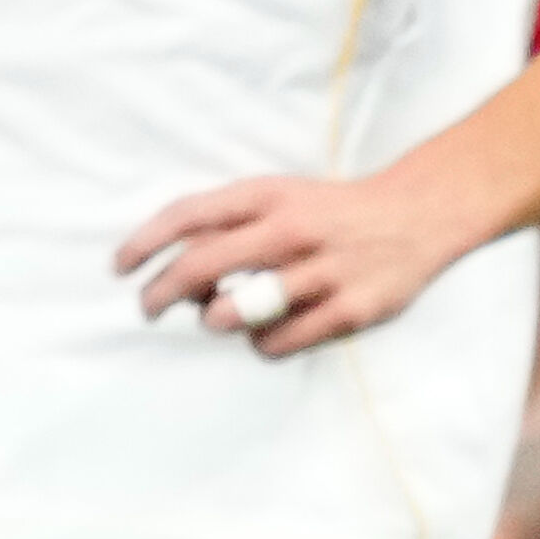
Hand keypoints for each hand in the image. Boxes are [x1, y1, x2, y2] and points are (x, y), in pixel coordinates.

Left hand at [120, 169, 483, 355]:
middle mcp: (292, 229)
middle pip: (201, 266)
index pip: (188, 215)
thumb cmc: (333, 211)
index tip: (120, 266)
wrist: (419, 214)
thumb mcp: (282, 196)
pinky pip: (277, 342)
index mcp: (270, 195)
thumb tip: (177, 269)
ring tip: (226, 314)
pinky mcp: (350, 309)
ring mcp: (322, 271)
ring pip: (235, 311)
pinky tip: (268, 332)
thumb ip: (231, 223)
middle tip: (148, 307)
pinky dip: (260, 343)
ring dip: (216, 319)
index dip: (144, 242)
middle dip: (160, 293)